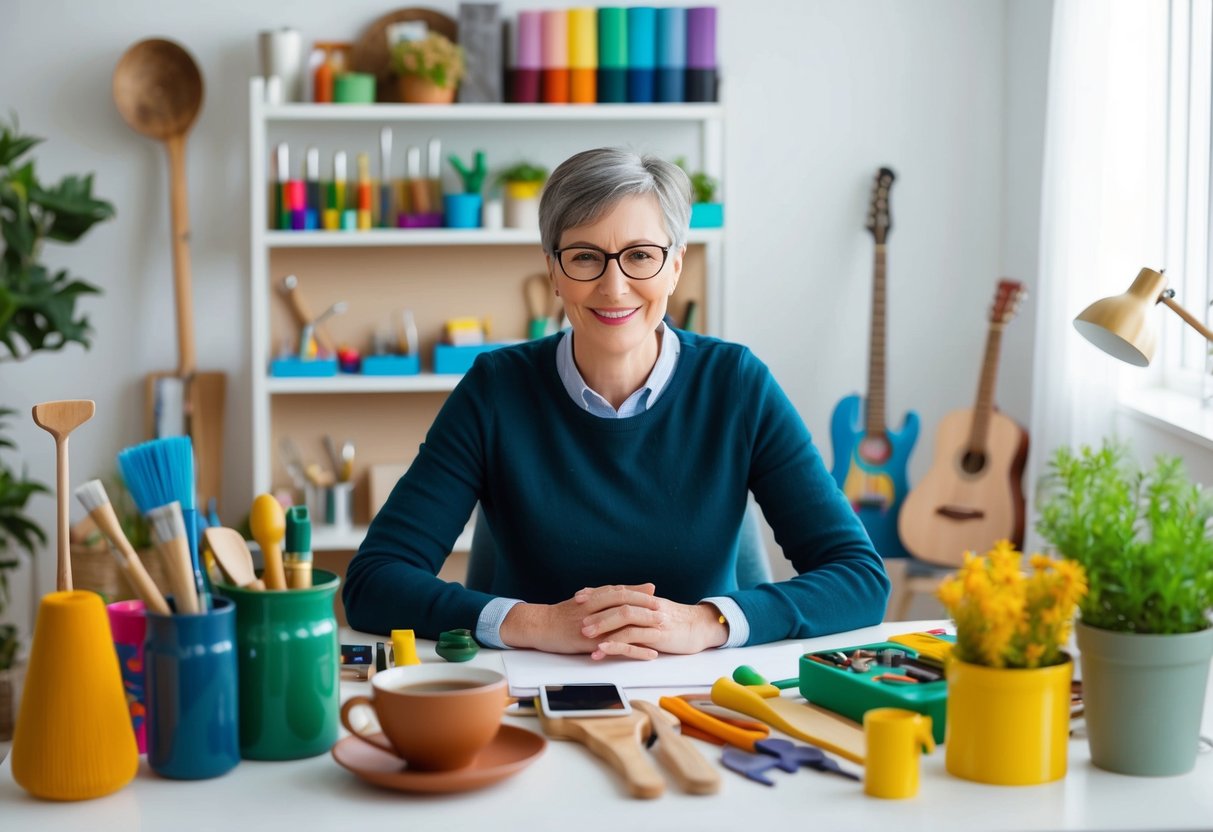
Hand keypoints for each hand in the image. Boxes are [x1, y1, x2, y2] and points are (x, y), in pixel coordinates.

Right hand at [499, 583, 659, 653]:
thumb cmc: (564, 614)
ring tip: (662, 630)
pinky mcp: (590, 643)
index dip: (638, 593)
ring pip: (622, 624)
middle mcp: (593, 609)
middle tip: (663, 611)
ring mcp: (592, 626)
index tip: (655, 596)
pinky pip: (617, 646)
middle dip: (645, 607)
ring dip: (644, 626)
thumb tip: (627, 589)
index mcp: (592, 597)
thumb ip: (606, 593)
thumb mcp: (585, 599)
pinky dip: (636, 650)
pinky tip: (649, 653)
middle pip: (623, 604)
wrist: (540, 626)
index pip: (619, 591)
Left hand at [577, 589, 729, 660]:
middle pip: (617, 602)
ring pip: (624, 618)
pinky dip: (616, 643)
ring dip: (602, 626)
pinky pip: (634, 638)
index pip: (617, 591)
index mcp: (645, 598)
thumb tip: (616, 605)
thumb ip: (638, 607)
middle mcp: (648, 605)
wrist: (703, 627)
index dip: (597, 593)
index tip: (579, 597)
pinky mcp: (658, 636)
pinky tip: (603, 649)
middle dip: (595, 609)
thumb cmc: (677, 622)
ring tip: (585, 636)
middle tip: (577, 618)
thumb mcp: (655, 611)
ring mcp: (653, 620)